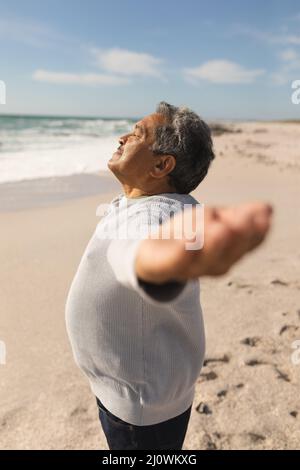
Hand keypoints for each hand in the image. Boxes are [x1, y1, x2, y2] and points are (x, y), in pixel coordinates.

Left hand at [135, 202, 272, 283]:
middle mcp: (211, 264)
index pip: (246, 244)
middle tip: (245, 220)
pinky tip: (187, 245)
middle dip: (237, 237)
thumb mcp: (215, 221)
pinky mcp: (162, 266)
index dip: (256, 233)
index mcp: (227, 254)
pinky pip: (173, 263)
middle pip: (227, 253)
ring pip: (202, 257)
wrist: (150, 254)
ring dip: (213, 245)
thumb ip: (240, 216)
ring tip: (221, 229)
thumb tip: (268, 208)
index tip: (266, 217)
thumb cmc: (189, 236)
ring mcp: (187, 267)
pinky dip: (181, 255)